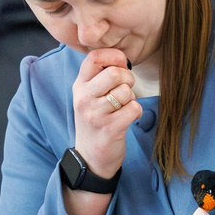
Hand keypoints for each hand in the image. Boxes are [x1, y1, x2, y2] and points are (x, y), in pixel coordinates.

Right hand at [70, 47, 139, 178]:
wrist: (91, 158)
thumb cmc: (96, 122)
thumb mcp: (90, 96)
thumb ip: (101, 76)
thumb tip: (123, 59)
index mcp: (79, 86)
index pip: (94, 57)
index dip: (114, 56)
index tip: (121, 65)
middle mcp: (84, 98)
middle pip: (114, 73)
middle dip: (128, 78)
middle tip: (126, 89)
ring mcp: (95, 114)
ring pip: (126, 91)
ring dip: (131, 97)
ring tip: (123, 107)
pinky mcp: (109, 129)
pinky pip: (134, 109)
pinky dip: (136, 112)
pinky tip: (127, 118)